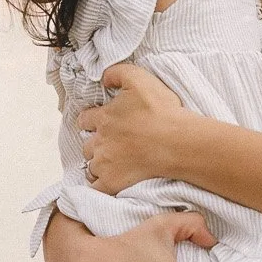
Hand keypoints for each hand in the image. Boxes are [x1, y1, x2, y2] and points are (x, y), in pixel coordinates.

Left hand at [79, 62, 190, 192]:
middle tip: (108, 145)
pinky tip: (106, 184)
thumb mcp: (139, 79)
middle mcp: (100, 141)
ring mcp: (105, 164)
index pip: (86, 119)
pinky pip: (96, 188)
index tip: (97, 123)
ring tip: (111, 164)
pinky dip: (98, 186)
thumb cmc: (161, 111)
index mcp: (104, 118)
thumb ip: (117, 73)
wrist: (176, 141)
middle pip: (87, 145)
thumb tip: (103, 78)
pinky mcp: (113, 182)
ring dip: (98, 164)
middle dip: (95, 144)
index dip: (90, 120)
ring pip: (92, 166)